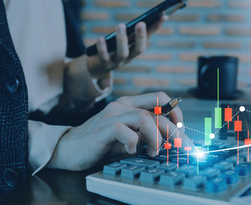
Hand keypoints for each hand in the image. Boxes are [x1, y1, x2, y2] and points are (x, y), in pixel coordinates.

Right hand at [47, 92, 193, 170]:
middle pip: (158, 112)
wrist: (68, 149)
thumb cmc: (100, 144)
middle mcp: (123, 106)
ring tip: (154, 151)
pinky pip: (125, 131)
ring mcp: (112, 116)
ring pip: (145, 118)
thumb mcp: (128, 136)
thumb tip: (171, 140)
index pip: (160, 98)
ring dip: (156, 137)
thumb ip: (145, 133)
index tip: (182, 129)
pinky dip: (133, 143)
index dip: (176, 112)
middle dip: (174, 131)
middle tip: (182, 147)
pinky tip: (131, 151)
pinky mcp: (103, 129)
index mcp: (130, 104)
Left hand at [86, 15, 168, 77]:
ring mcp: (117, 62)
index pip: (149, 37)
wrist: (97, 66)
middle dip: (141, 37)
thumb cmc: (113, 47)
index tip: (163, 16)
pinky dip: (103, 48)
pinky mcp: (104, 64)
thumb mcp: (124, 39)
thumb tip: (148, 17)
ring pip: (122, 53)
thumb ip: (133, 30)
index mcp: (136, 49)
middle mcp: (129, 57)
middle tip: (141, 23)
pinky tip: (101, 38)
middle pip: (138, 49)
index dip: (156, 27)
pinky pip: (104, 56)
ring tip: (121, 25)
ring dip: (122, 40)